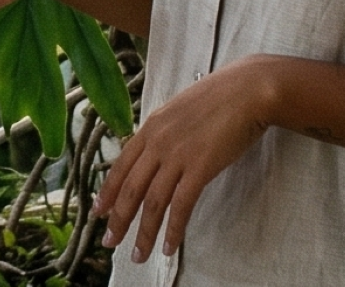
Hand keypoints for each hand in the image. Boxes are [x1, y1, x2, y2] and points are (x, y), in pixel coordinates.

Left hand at [93, 56, 277, 264]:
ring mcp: (176, 154)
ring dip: (143, 232)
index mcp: (150, 127)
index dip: (108, 192)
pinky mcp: (199, 167)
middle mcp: (157, 141)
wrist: (246, 89)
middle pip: (130, 188)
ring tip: (138, 254)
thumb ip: (163, 132)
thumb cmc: (219, 99)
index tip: (98, 212)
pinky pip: (181, 205)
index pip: (121, 166)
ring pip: (152, 202)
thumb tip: (155, 152)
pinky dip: (173, 230)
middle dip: (118, 219)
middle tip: (109, 242)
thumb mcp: (178, 111)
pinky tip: (168, 247)